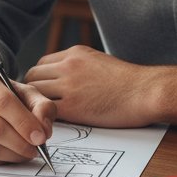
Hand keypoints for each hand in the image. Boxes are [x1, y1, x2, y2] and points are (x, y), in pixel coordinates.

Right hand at [0, 61, 56, 165]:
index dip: (24, 122)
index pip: (3, 102)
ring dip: (12, 155)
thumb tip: (44, 130)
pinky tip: (8, 154)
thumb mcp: (22, 91)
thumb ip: (40, 106)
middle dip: (21, 143)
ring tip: (25, 152)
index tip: (41, 137)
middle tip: (36, 149)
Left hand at [25, 45, 156, 127]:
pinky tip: (50, 122)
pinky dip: (44, 116)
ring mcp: (69, 86)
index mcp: (74, 53)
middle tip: (35, 104)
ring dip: (35, 104)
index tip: (43, 89)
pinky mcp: (73, 107)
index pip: (42, 63)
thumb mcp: (98, 60)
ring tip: (40, 114)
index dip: (40, 78)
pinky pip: (46, 110)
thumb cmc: (129, 81)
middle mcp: (68, 66)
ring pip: (34, 92)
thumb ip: (78, 66)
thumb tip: (63, 76)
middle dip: (31, 90)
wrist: (145, 91)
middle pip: (32, 75)